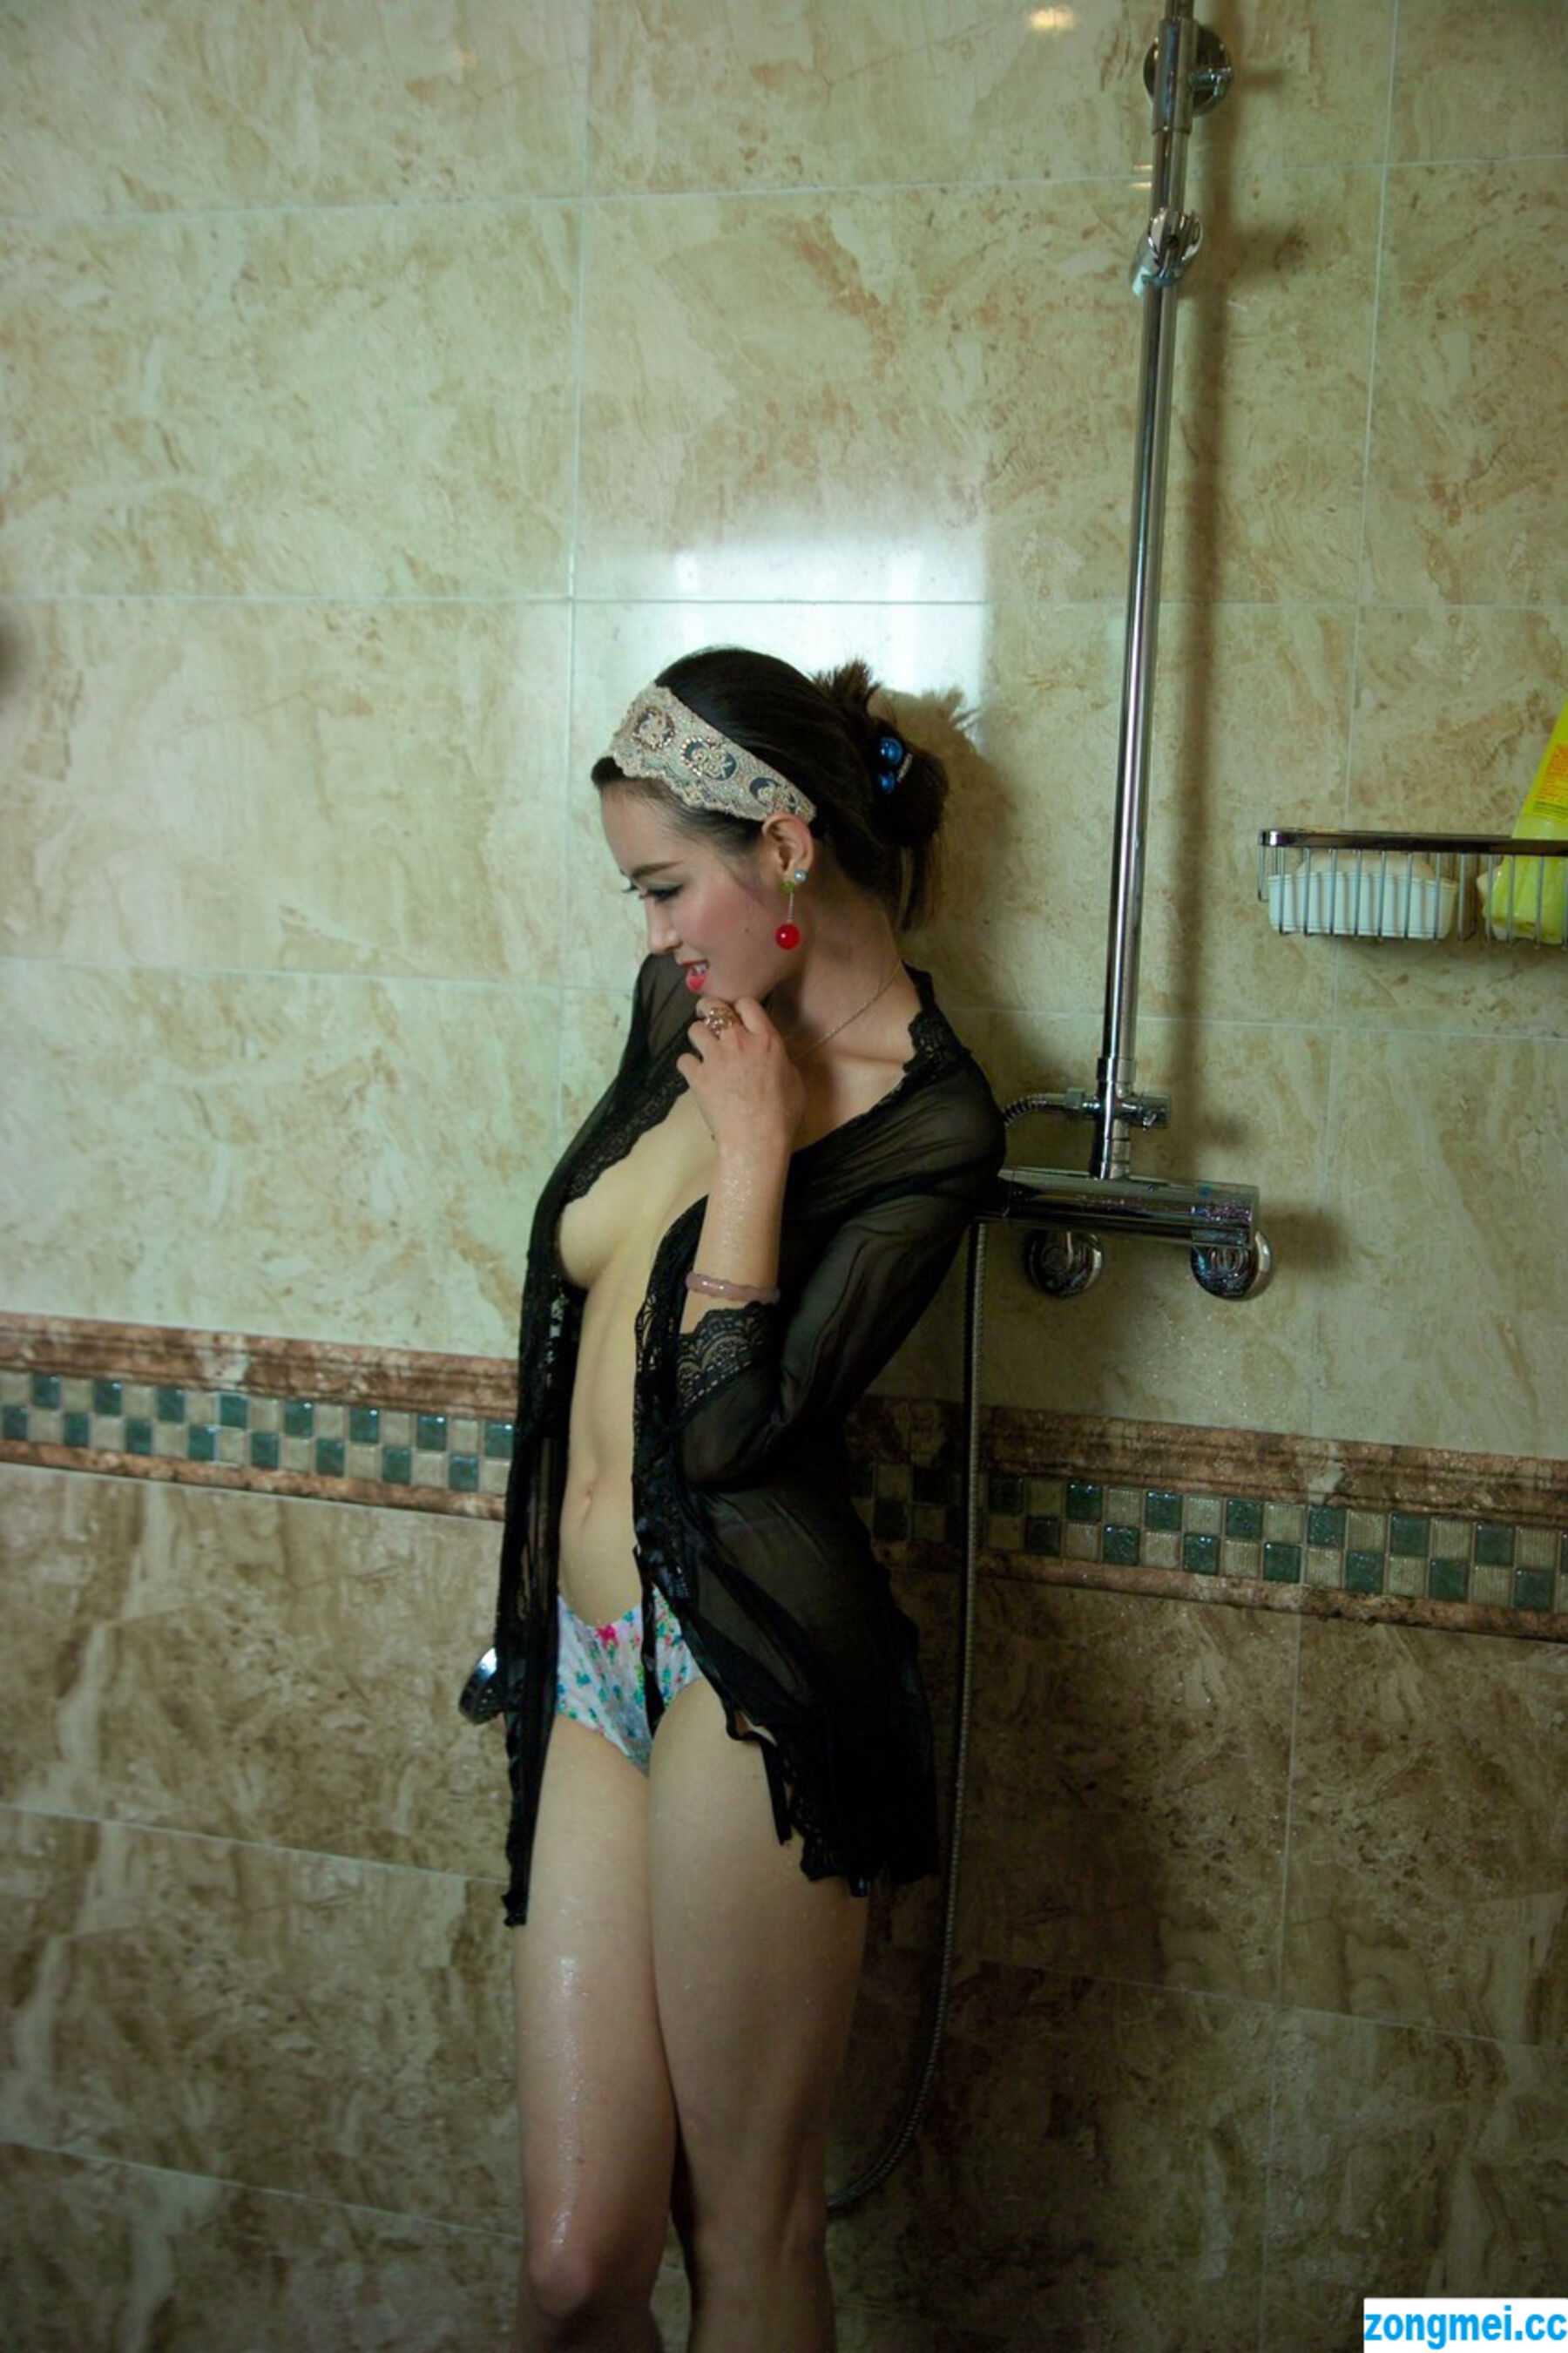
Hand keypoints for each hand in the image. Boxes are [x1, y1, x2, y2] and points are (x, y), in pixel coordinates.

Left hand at [676, 993, 806, 1154]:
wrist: (756, 1139)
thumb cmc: (783, 1114)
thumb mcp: (794, 1080)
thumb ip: (780, 1060)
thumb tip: (772, 1057)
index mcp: (766, 1039)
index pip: (746, 1003)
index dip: (739, 1007)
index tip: (737, 1015)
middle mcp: (738, 1041)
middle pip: (715, 1008)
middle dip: (708, 1008)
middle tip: (708, 1016)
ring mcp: (714, 1057)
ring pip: (694, 1029)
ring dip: (698, 1037)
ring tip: (702, 1048)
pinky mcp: (697, 1077)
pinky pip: (683, 1060)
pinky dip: (688, 1065)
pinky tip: (695, 1074)